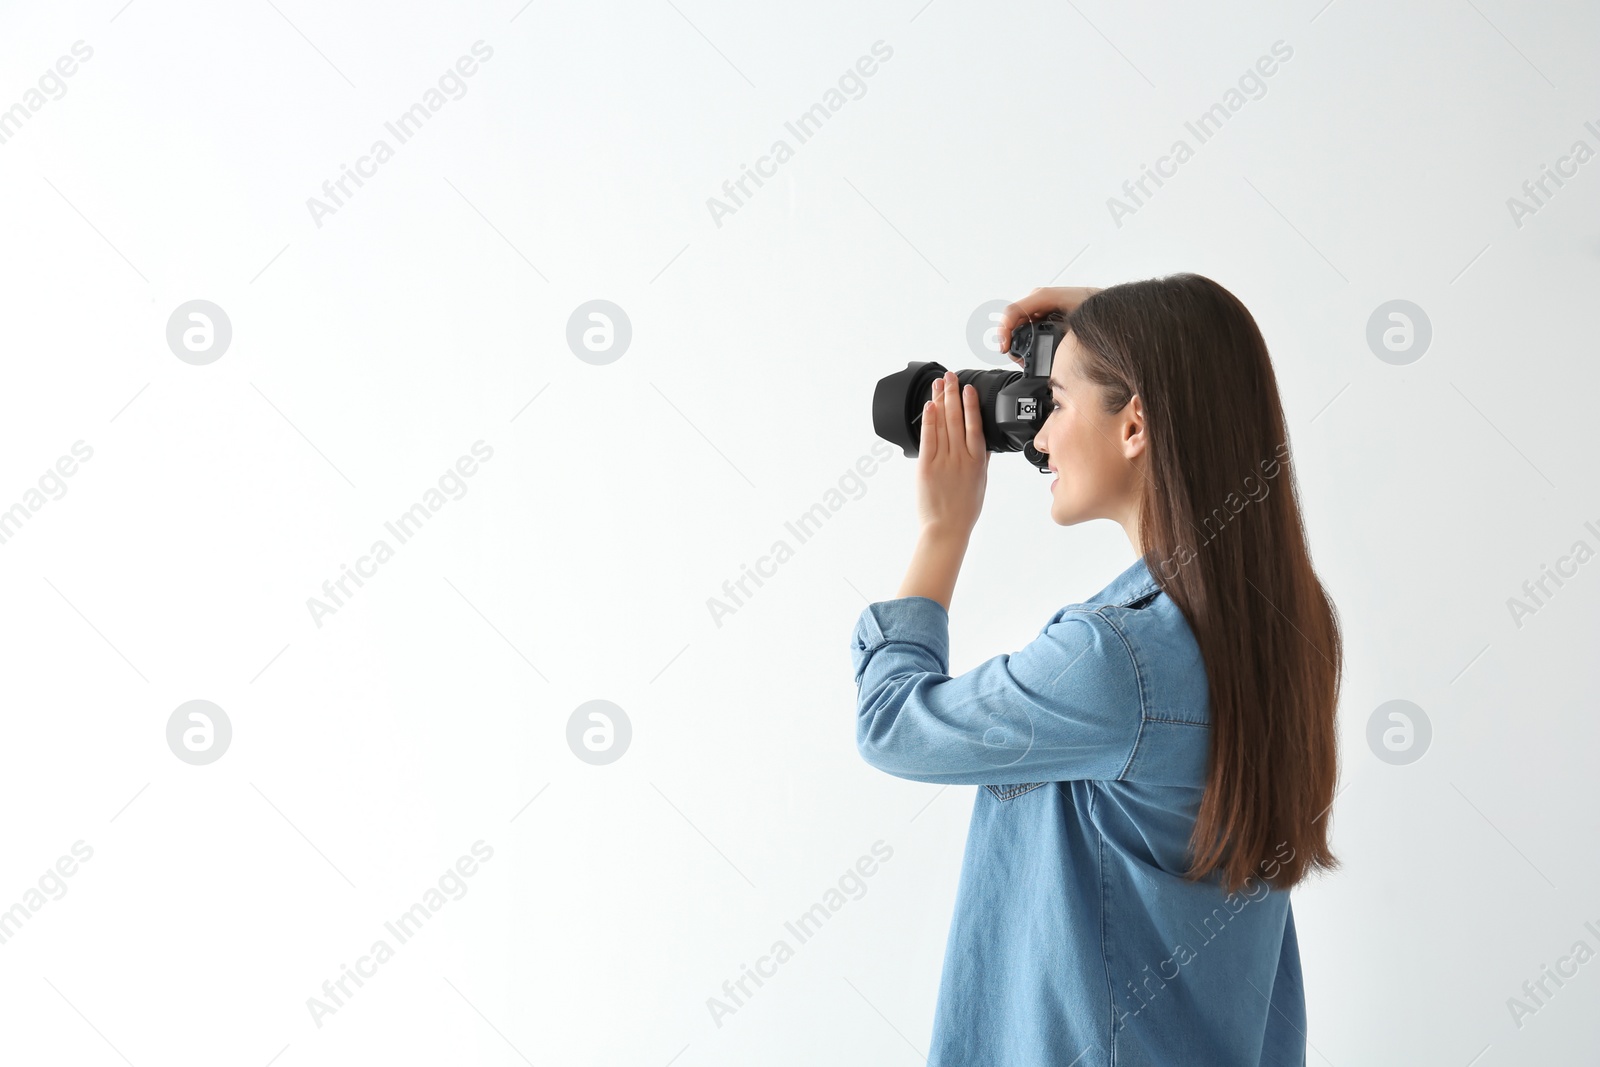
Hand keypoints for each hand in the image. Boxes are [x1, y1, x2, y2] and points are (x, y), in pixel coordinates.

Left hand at [915, 370, 989, 535]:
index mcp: (978, 461)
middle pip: (957, 419)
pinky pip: (928, 438)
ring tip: (938, 384)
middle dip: (953, 394)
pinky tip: (929, 406)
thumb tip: (985, 444)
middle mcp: (962, 458)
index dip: (971, 404)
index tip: (968, 388)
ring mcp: (944, 461)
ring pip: (942, 424)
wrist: (947, 528)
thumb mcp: (980, 483)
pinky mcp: (926, 467)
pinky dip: (928, 420)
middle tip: (950, 376)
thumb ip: (981, 460)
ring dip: (939, 400)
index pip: (975, 425)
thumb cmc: (965, 509)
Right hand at [997, 286, 1102, 365]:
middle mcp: (1040, 300)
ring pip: (1019, 325)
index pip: (1013, 312)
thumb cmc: (1099, 310)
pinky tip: (1034, 354)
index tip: (1005, 348)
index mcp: (1044, 297)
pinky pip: (1028, 327)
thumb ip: (1059, 336)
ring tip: (1026, 361)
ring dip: (1019, 344)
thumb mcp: (1077, 324)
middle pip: (1013, 320)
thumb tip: (1041, 353)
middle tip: (1020, 361)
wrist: (1113, 309)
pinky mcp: (1046, 314)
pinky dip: (1027, 342)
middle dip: (1012, 342)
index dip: (1004, 331)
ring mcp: (1042, 307)